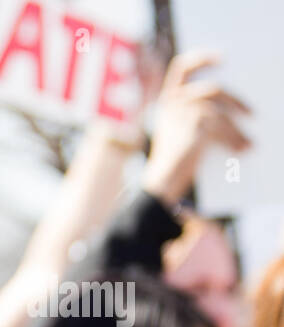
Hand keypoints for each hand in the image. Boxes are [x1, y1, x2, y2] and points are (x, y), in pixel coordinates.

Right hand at [141, 51, 251, 205]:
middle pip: (212, 88)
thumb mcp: (182, 131)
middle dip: (236, 101)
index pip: (181, 67)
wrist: (162, 180)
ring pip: (221, 109)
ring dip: (238, 126)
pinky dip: (235, 137)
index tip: (222, 58)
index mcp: (167, 100)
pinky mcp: (195, 122)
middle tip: (252, 113)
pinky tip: (243, 148)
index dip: (201, 58)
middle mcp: (173, 101)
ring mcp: (183, 109)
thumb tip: (233, 107)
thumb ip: (197, 114)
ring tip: (249, 140)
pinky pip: (224, 124)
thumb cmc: (174, 159)